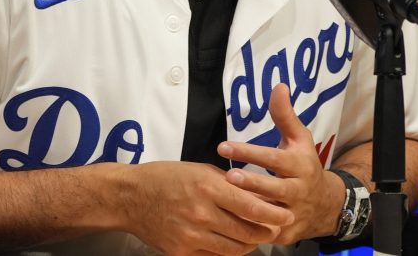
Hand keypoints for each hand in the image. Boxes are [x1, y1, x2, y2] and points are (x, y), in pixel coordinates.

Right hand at [120, 160, 289, 254]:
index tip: (287, 215)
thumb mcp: (200, 170)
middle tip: (274, 228)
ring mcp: (191, 236)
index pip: (252, 207)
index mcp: (208, 187)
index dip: (274, 214)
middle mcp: (201, 213)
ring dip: (249, 243)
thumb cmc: (166, 177)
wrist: (130, 197)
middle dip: (266, 232)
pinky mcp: (182, 252)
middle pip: (248, 232)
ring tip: (254, 236)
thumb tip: (258, 197)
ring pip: (235, 249)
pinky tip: (229, 241)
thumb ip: (229, 184)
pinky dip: (226, 250)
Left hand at [217, 84, 344, 243]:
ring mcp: (292, 214)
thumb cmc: (304, 165)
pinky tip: (227, 223)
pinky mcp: (284, 233)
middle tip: (227, 176)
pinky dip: (248, 229)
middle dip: (251, 184)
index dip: (249, 153)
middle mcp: (297, 191)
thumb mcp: (299, 139)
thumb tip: (278, 86)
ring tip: (225, 199)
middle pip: (274, 189)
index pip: (273, 159)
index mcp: (299, 166)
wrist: (326, 205)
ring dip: (248, 208)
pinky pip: (264, 233)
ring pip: (269, 215)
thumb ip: (285, 115)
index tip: (224, 147)